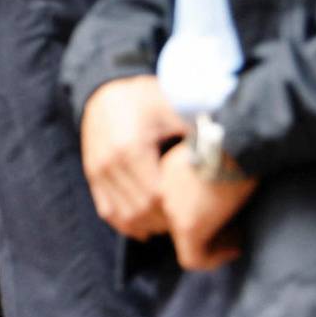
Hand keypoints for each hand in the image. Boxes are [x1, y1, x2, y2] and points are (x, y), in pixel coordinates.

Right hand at [80, 75, 188, 239]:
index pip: (154, 197)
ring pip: (123, 217)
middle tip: (185, 219)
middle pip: (139, 211)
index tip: (193, 208)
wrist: (107, 90)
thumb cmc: (145, 98)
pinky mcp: (92, 176)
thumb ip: (195, 125)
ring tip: (168, 222)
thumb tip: (223, 145)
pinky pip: (107, 212)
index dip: (174, 210)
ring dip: (147, 225)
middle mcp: (109, 162)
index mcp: (130, 147)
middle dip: (163, 221)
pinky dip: (126, 223)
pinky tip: (146, 225)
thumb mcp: (171, 105)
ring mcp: (97, 171)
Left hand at [158, 142, 254, 270]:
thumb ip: (200, 176)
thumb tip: (213, 193)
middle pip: (174, 225)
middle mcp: (160, 192)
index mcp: (164, 172)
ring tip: (233, 238)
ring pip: (183, 243)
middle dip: (201, 231)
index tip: (216, 215)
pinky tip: (235, 248)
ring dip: (210, 244)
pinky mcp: (187, 225)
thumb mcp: (208, 155)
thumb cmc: (230, 141)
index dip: (193, 215)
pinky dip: (214, 259)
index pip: (170, 206)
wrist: (234, 139)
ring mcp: (170, 210)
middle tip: (227, 231)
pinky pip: (193, 258)